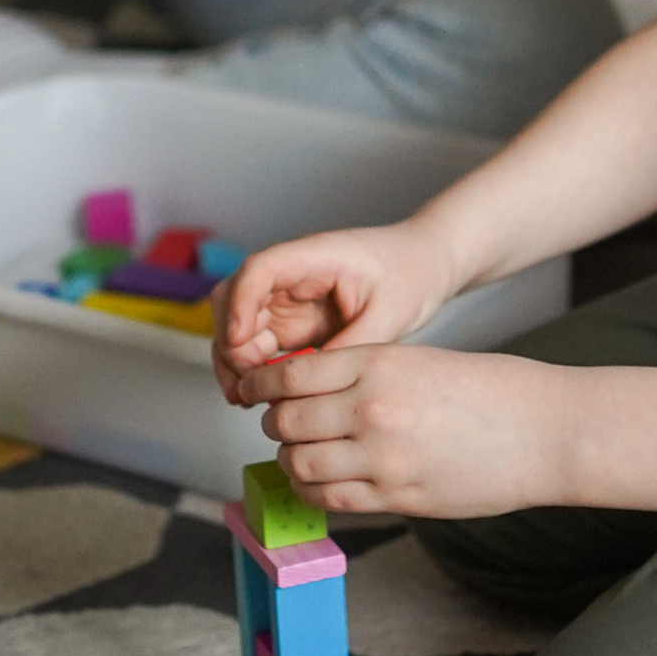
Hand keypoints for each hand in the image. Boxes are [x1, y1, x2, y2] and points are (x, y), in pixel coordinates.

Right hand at [217, 221, 454, 387]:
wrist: (424, 265)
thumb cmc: (411, 273)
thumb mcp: (388, 314)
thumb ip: (350, 347)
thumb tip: (312, 384)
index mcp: (313, 256)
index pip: (259, 270)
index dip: (241, 305)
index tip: (240, 342)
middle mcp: (290, 275)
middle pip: (234, 299)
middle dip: (231, 343)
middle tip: (247, 386)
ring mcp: (287, 298)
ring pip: (238, 325)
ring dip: (235, 360)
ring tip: (248, 399)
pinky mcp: (291, 321)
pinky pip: (256, 343)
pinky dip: (251, 368)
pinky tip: (258, 396)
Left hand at [228, 339, 571, 521]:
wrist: (545, 431)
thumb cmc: (490, 390)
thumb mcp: (419, 360)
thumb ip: (363, 376)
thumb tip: (310, 395)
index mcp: (378, 364)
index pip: (288, 377)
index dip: (260, 387)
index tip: (252, 392)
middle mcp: (373, 409)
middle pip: (286, 422)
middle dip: (277, 425)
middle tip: (284, 426)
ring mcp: (383, 458)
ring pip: (300, 466)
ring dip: (292, 461)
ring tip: (304, 455)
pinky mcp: (398, 497)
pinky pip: (331, 500)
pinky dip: (315, 492)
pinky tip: (325, 483)